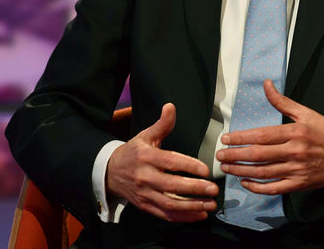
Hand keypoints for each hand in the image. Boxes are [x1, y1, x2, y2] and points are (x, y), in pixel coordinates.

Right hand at [106, 103, 218, 221]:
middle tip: (213, 189)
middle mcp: (145, 177)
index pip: (170, 162)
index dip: (189, 166)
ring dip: (192, 206)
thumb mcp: (146, 135)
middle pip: (171, 186)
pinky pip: (165, 214)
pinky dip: (183, 217)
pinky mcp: (145, 206)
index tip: (206, 169)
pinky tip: (199, 214)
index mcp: (146, 157)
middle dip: (194, 189)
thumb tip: (171, 107)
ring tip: (210, 204)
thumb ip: (162, 124)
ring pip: (170, 204)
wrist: (110, 172)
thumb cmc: (133, 152)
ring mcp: (144, 194)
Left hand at [215, 80, 323, 194]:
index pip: (261, 136)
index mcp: (295, 132)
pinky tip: (245, 182)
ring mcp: (296, 170)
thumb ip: (282, 101)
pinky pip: (274, 188)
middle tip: (220, 155)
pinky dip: (258, 187)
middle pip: (258, 155)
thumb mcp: (306, 113)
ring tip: (226, 167)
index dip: (241, 138)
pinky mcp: (299, 184)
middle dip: (235, 155)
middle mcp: (294, 152)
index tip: (226, 139)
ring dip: (241, 171)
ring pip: (263, 172)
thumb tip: (267, 84)